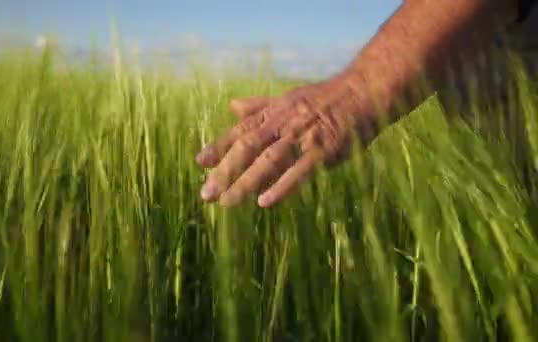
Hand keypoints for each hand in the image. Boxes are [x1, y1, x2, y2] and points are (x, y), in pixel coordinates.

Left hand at [196, 76, 375, 207]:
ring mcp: (302, 136)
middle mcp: (283, 123)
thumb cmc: (324, 99)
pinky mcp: (322, 150)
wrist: (362, 93)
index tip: (200, 162)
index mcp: (273, 113)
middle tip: (206, 194)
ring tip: (227, 202)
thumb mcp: (288, 98)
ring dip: (245, 182)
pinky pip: (298, 171)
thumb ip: (259, 106)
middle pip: (247, 148)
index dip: (219, 147)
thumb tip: (232, 105)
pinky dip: (281, 187)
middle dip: (225, 171)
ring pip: (267, 161)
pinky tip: (264, 202)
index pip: (240, 131)